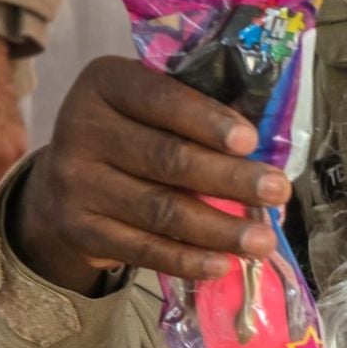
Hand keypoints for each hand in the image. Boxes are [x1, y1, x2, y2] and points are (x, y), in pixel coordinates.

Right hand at [10, 56, 287, 295]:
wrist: (68, 180)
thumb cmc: (138, 132)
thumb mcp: (156, 106)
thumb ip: (201, 114)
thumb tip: (266, 151)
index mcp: (107, 83)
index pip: (161, 99)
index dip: (207, 120)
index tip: (250, 140)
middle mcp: (82, 128)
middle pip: (167, 158)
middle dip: (230, 178)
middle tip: (278, 191)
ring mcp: (75, 182)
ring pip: (159, 209)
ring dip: (219, 228)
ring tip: (263, 240)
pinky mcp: (78, 229)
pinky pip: (141, 249)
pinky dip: (186, 260)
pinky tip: (222, 264)